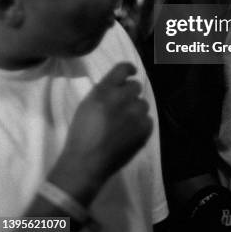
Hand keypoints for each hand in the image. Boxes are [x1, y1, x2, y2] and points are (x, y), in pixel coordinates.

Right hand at [50, 62, 152, 202]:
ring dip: (136, 110)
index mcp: (104, 90)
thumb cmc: (81, 134)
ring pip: (143, 104)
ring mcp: (135, 114)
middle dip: (130, 94)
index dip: (129, 69)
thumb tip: (120, 84)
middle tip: (122, 106)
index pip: (123, 68)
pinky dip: (141, 125)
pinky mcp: (144, 129)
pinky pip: (148, 120)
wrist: (86, 163)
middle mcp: (121, 98)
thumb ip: (104, 90)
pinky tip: (129, 134)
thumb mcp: (87, 104)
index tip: (131, 73)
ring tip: (124, 124)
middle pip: (135, 86)